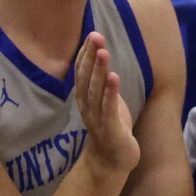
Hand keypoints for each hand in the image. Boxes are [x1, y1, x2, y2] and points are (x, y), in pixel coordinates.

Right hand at [73, 33, 137, 176]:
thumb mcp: (104, 99)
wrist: (112, 161)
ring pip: (96, 92)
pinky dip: (111, 93)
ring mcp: (97, 119)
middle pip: (86, 78)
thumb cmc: (110, 126)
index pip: (81, 72)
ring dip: (99, 71)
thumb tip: (100, 53)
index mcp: (84, 98)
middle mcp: (87, 107)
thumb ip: (100, 79)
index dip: (85, 54)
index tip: (91, 34)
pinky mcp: (111, 130)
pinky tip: (114, 77)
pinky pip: (109, 109)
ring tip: (104, 52)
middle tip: (96, 36)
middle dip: (91, 57)